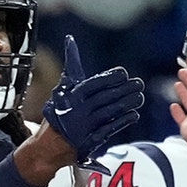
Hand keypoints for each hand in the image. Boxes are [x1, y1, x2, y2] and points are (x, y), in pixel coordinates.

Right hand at [42, 36, 144, 165]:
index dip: (109, 79)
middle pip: (104, 98)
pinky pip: (109, 130)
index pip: (93, 85)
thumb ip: (72, 65)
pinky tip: (133, 115)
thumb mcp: (63, 88)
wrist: (48, 146)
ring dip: (126, 105)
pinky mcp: (90, 142)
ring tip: (139, 97)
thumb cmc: (59, 112)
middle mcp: (77, 111)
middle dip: (124, 91)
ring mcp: (84, 128)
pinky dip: (122, 122)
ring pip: (109, 113)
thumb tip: (70, 40)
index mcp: (70, 96)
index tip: (124, 74)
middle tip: (138, 84)